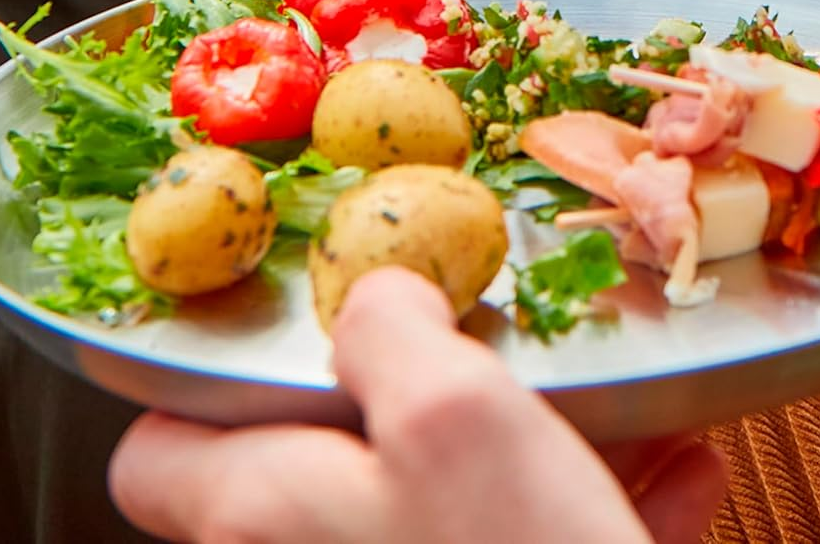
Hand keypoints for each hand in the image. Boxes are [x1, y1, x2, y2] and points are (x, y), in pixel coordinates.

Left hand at [109, 267, 725, 543]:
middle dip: (416, 401)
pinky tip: (664, 479)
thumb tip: (372, 299)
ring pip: (428, 510)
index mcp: (262, 518)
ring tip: (613, 418)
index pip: (155, 455)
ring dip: (514, 455)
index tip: (303, 341)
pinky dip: (562, 520)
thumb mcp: (454, 414)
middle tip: (489, 362)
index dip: (214, 386)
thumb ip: (388, 333)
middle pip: (314, 467)